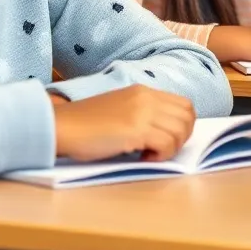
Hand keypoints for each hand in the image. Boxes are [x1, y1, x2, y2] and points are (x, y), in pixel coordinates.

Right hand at [52, 84, 194, 162]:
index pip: (184, 105)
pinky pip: (167, 144)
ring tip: (149, 154)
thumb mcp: (120, 109)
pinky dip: (160, 156)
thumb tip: (164, 132)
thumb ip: (143, 114)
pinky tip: (142, 158)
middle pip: (188, 117)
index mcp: (144, 91)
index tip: (166, 140)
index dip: (183, 126)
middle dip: (181, 138)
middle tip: (160, 150)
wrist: (62, 126)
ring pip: (180, 131)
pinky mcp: (136, 129)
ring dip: (170, 149)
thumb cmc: (85, 124)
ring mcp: (143, 112)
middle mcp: (147, 97)